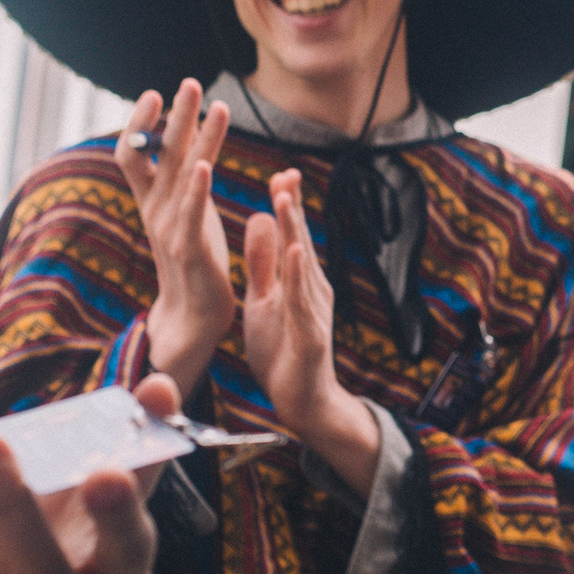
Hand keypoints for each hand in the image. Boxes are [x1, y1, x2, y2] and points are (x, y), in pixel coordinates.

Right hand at [116, 80, 234, 400]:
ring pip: (183, 175)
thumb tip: (185, 144)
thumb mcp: (185, 213)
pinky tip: (207, 164)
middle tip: (189, 82)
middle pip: (160, 154)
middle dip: (174, 116)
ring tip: (216, 105)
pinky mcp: (189, 250)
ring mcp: (170, 230)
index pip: (136, 155)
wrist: (194, 316)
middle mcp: (156, 210)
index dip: (141, 124)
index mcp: (153, 201)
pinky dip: (197, 189)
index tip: (153, 93)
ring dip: (198, 138)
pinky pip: (191, 214)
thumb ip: (182, 180)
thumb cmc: (194, 260)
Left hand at [244, 170, 380, 494]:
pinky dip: (299, 275)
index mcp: (298, 280)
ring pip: (302, 265)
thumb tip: (260, 219)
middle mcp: (311, 289)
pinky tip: (296, 253)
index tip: (279, 173)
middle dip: (291, 207)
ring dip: (294, 230)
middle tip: (285, 173)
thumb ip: (263, 263)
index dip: (285, 205)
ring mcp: (313, 310)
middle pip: (299, 241)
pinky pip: (302, 300)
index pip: (290, 236)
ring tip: (284, 201)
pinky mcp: (310, 333)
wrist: (303, 401)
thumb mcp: (264, 300)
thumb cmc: (283, 351)